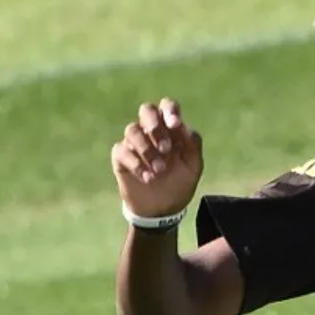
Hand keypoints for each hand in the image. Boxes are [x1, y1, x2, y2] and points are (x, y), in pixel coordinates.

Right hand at [111, 98, 203, 217]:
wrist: (163, 208)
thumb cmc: (180, 182)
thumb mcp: (193, 166)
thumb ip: (192, 144)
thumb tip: (182, 126)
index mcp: (171, 129)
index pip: (167, 106)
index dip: (170, 110)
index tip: (175, 125)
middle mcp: (151, 131)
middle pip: (146, 110)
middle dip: (155, 125)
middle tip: (166, 148)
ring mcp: (134, 143)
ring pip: (132, 130)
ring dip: (147, 150)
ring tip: (160, 170)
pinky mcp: (121, 157)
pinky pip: (122, 151)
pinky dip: (136, 163)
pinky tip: (148, 177)